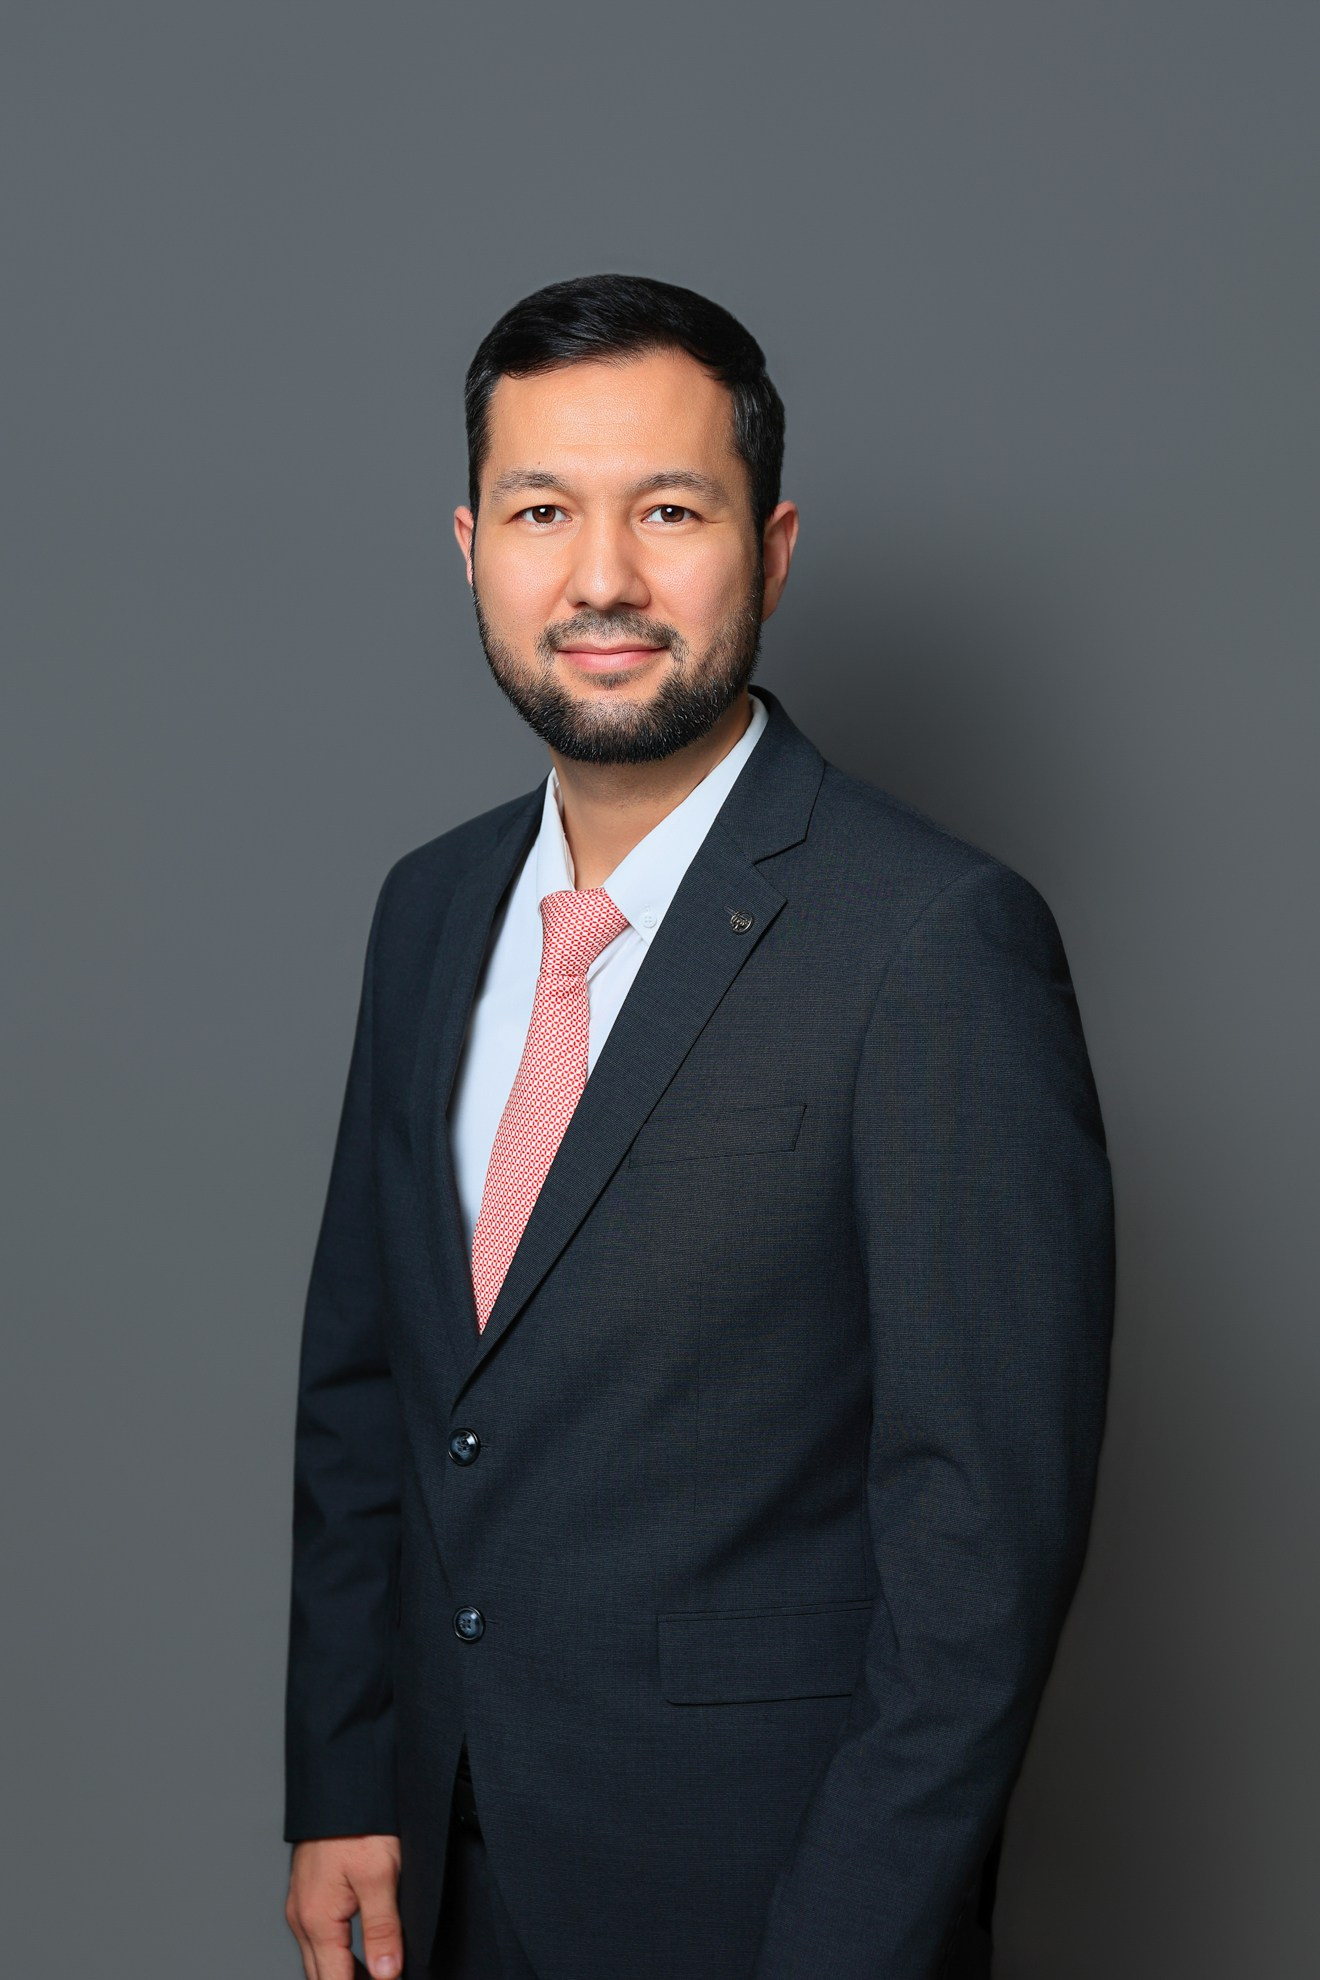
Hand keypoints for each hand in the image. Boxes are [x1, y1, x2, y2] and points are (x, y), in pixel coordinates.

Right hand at [285, 1834, 403, 1979]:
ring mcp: (301, 1905)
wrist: (338, 1783)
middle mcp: (302, 1918)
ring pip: (317, 1959)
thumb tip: (386, 1976)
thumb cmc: (359, 1822)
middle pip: (321, 1976)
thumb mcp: (380, 1875)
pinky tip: (360, 1954)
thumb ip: (383, 1929)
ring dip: (341, 1974)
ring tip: (376, 1975)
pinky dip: (336, 1955)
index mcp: (318, 1920)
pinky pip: (317, 1939)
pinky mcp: (307, 1893)